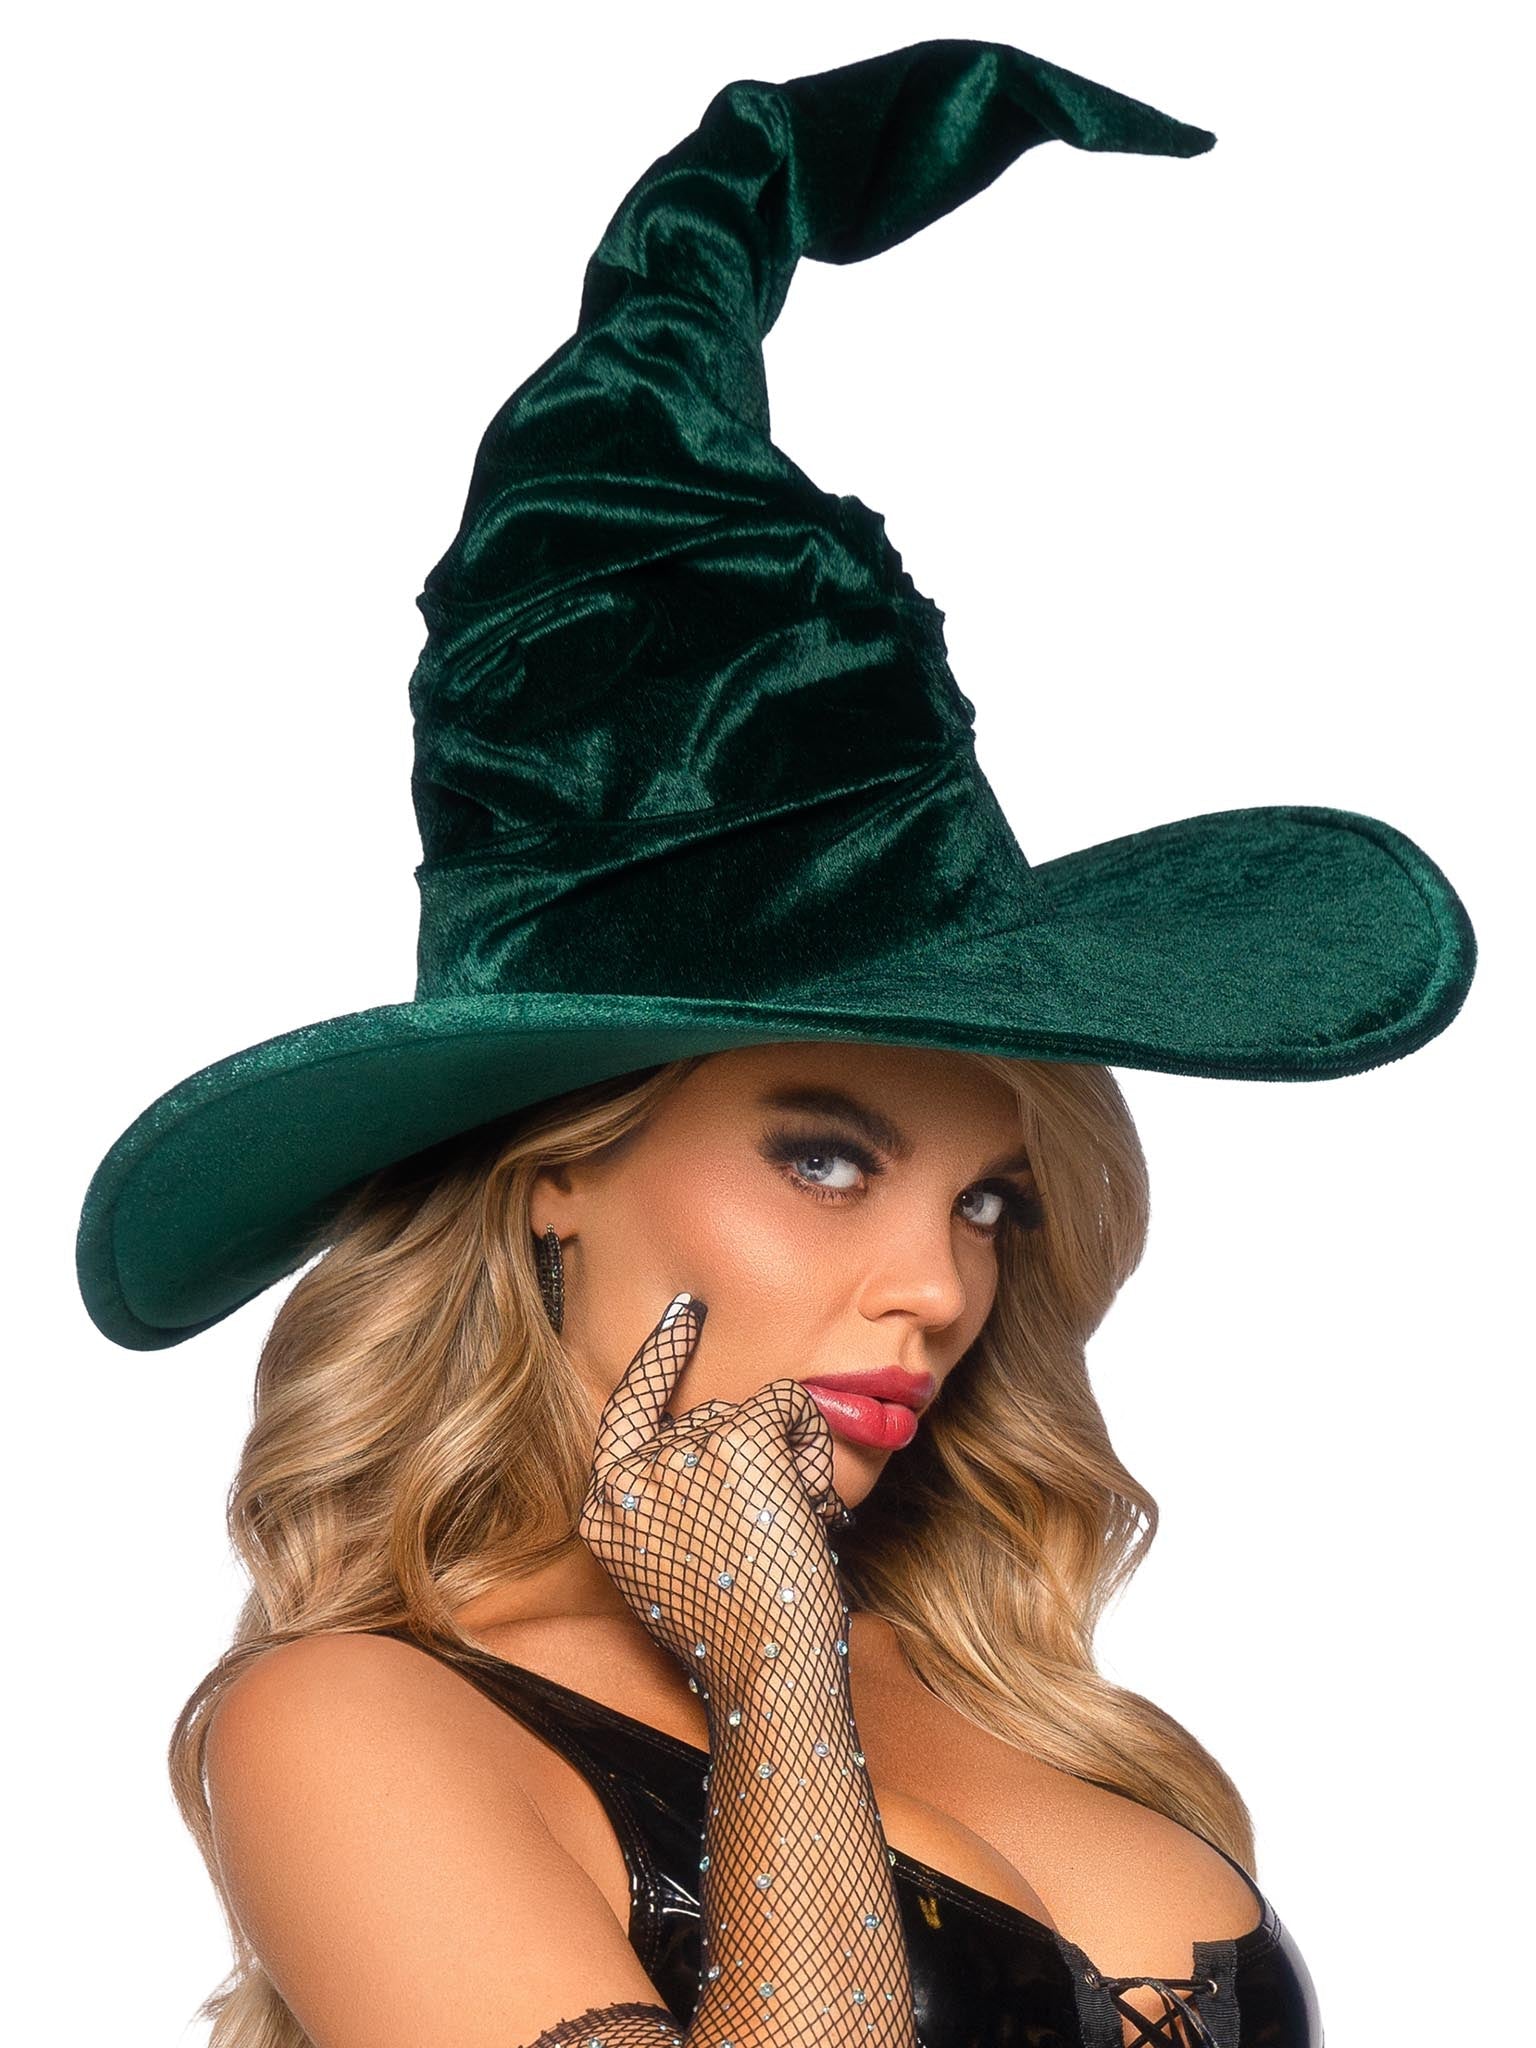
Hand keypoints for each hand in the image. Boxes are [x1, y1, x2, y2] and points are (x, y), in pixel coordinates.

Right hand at [578, 1293, 850, 1687]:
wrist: (768, 1673)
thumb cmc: (740, 1637)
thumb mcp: (676, 1566)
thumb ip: (674, 1502)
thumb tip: (714, 1440)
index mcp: (605, 1512)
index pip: (623, 1412)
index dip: (659, 1358)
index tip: (684, 1314)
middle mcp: (630, 1477)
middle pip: (704, 1417)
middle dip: (751, 1455)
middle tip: (767, 1532)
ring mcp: (679, 1454)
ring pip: (751, 1412)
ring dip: (784, 1458)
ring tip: (783, 1529)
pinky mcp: (736, 1441)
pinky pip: (788, 1404)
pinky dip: (810, 1441)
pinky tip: (807, 1502)